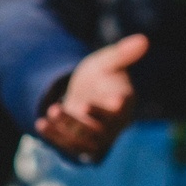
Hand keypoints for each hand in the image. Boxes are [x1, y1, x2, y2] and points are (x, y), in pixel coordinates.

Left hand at [36, 33, 148, 158]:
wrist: (86, 94)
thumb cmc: (102, 76)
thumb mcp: (109, 61)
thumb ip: (123, 53)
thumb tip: (144, 39)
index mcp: (124, 103)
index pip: (122, 108)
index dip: (118, 106)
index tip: (115, 101)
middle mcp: (113, 125)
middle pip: (100, 128)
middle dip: (81, 120)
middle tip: (63, 107)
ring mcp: (97, 138)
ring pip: (82, 140)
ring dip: (65, 128)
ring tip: (52, 110)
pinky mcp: (81, 146)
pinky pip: (68, 146)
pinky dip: (54, 137)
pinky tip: (41, 123)